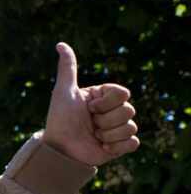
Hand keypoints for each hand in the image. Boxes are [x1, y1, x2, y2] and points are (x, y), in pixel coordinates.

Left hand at [42, 43, 139, 166]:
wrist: (59, 149)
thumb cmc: (59, 119)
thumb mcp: (63, 92)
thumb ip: (67, 68)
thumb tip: (60, 44)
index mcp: (104, 96)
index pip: (123, 94)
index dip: (105, 104)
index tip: (88, 108)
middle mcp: (113, 110)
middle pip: (129, 110)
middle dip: (105, 120)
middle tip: (90, 124)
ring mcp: (117, 128)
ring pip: (130, 126)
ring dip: (108, 134)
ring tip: (94, 136)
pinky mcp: (120, 145)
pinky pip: (133, 142)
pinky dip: (117, 146)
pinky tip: (103, 147)